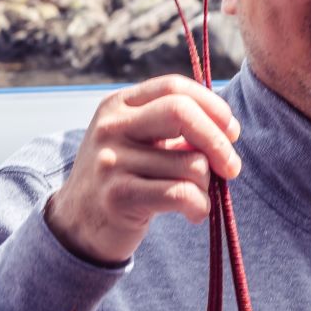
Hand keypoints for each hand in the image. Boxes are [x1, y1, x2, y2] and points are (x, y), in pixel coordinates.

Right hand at [44, 76, 241, 266]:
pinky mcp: (119, 195)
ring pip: (190, 163)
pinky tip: (194, 213)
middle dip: (218, 142)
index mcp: (119, 105)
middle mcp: (111, 126)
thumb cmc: (125, 179)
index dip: (213, 106)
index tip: (231, 132)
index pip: (174, 87)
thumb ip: (176, 129)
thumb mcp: (140, 142)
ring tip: (196, 197)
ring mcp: (112, 160)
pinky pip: (181, 194)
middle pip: (182, 112)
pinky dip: (200, 206)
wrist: (78, 223)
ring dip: (207, 186)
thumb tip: (226, 128)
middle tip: (231, 168)